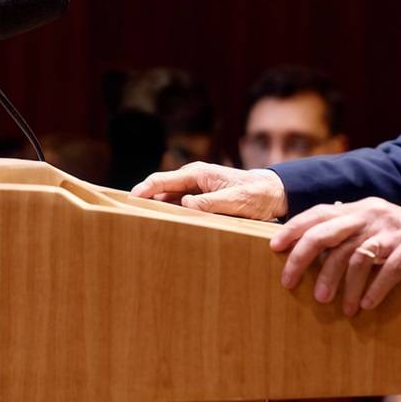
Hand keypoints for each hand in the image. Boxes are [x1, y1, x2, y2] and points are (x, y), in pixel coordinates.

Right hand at [130, 161, 287, 220]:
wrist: (274, 192)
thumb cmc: (256, 194)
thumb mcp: (234, 200)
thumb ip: (210, 203)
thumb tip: (184, 204)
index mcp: (199, 174)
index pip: (162, 180)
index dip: (142, 190)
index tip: (127, 201)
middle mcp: (194, 178)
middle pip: (161, 190)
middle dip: (145, 201)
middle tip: (126, 219)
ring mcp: (197, 188)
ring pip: (169, 199)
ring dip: (157, 210)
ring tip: (140, 226)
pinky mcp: (202, 199)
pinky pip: (180, 206)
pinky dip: (171, 214)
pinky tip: (164, 227)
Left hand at [272, 198, 400, 315]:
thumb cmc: (397, 238)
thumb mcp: (371, 227)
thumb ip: (343, 232)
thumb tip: (301, 245)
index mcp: (359, 208)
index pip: (320, 213)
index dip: (295, 228)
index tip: (274, 247)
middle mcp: (373, 215)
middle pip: (330, 233)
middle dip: (305, 258)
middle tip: (289, 283)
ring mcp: (394, 230)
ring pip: (358, 256)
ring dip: (343, 285)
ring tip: (339, 308)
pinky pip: (390, 268)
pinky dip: (376, 288)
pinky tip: (367, 304)